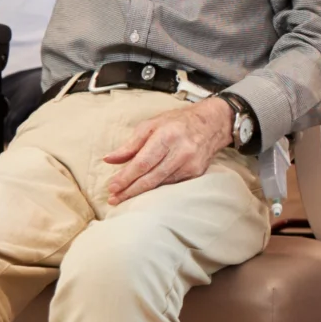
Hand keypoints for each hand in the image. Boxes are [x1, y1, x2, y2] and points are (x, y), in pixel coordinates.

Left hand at [102, 97, 234, 204]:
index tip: (112, 187)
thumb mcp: (151, 125)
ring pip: (161, 184)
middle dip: (130, 190)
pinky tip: (145, 191)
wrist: (211, 124)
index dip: (126, 177)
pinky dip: (157, 188)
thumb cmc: (178, 122)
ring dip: (141, 192)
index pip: (143, 162)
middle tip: (114, 199)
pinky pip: (171, 184)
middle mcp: (181, 151)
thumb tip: (109, 159)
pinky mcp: (196, 173)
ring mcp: (190, 164)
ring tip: (124, 196)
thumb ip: (131, 144)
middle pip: (151, 177)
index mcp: (167, 136)